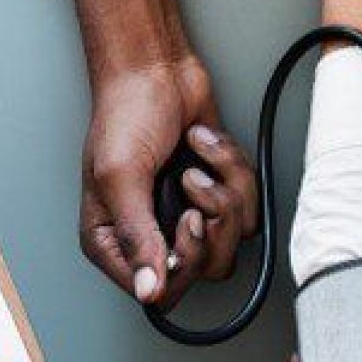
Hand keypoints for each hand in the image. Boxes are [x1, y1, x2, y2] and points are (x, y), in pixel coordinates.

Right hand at [79, 53, 258, 307]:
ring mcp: (186, 214)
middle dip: (211, 222)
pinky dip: (233, 169)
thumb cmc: (125, 114)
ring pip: (231, 240)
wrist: (156, 68)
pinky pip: (247, 205)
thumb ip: (137, 237)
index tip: (186, 220)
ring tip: (195, 160)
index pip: (160, 292)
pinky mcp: (216, 192)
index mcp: (114, 242)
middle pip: (204, 270)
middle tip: (192, 185)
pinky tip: (205, 145)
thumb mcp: (121, 178)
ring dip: (224, 189)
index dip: (184, 263)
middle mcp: (150, 235)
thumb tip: (149, 290)